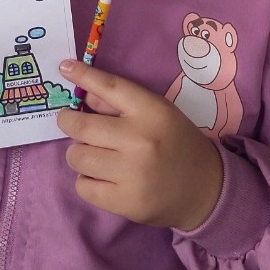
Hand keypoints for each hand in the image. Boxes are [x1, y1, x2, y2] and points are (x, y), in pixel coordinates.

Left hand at [57, 60, 222, 230]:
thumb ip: (120, 103)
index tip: (64, 68)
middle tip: (69, 122)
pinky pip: (83, 187)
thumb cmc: (177, 144)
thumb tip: (83, 94)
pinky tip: (103, 178)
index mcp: (152, 112)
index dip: (83, 76)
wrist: (206, 190)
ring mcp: (132, 173)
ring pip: (77, 156)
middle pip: (82, 126)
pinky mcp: (125, 201)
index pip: (110, 87)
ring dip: (79, 154)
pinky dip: (86, 181)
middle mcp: (141, 140)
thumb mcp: (158, 114)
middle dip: (68, 122)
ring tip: (94, 155)